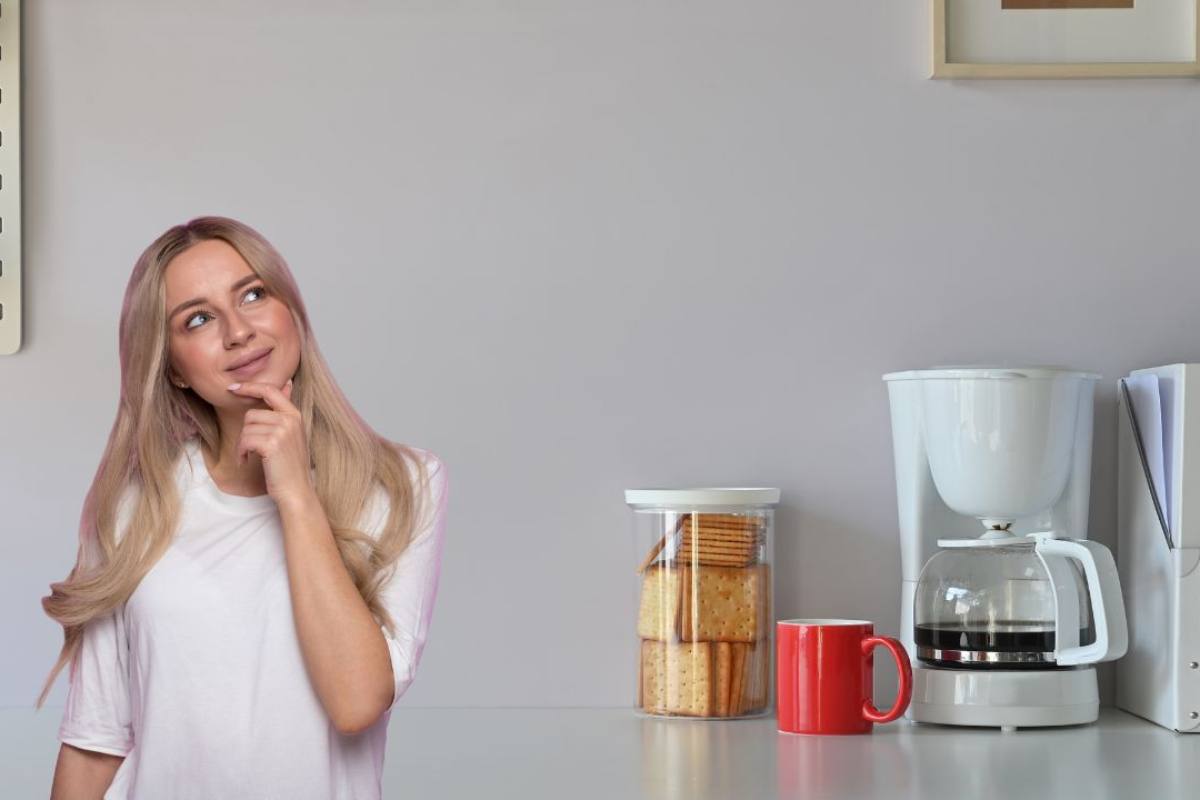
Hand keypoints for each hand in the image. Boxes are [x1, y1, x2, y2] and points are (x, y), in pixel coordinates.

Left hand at [225, 377, 313, 505]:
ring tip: (250, 456)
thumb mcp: (291, 433)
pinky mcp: (272, 444)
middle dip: (246, 432)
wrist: (296, 490)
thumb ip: (286, 409)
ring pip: (246, 428)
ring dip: (243, 445)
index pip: (270, 390)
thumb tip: (288, 383)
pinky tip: (245, 461)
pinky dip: (241, 453)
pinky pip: (245, 440)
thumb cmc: (290, 465)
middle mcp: (290, 420)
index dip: (250, 386)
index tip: (233, 388)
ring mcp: (282, 431)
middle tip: (251, 448)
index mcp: (294, 415)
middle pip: (252, 414)